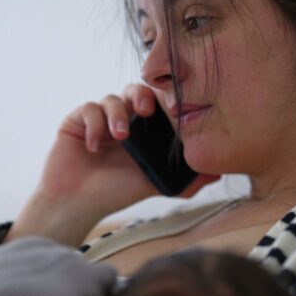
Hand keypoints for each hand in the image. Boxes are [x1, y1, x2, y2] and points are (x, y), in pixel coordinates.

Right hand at [10, 84, 218, 245]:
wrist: (77, 205)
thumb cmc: (114, 193)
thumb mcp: (153, 184)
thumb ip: (184, 179)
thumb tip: (218, 174)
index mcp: (142, 131)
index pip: (156, 103)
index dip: (165, 100)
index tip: (174, 109)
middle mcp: (122, 120)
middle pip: (135, 91)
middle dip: (142, 96)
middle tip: (147, 110)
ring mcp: (99, 119)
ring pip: (112, 98)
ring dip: (118, 114)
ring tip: (120, 137)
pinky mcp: (77, 121)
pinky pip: (88, 108)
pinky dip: (94, 124)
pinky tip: (95, 146)